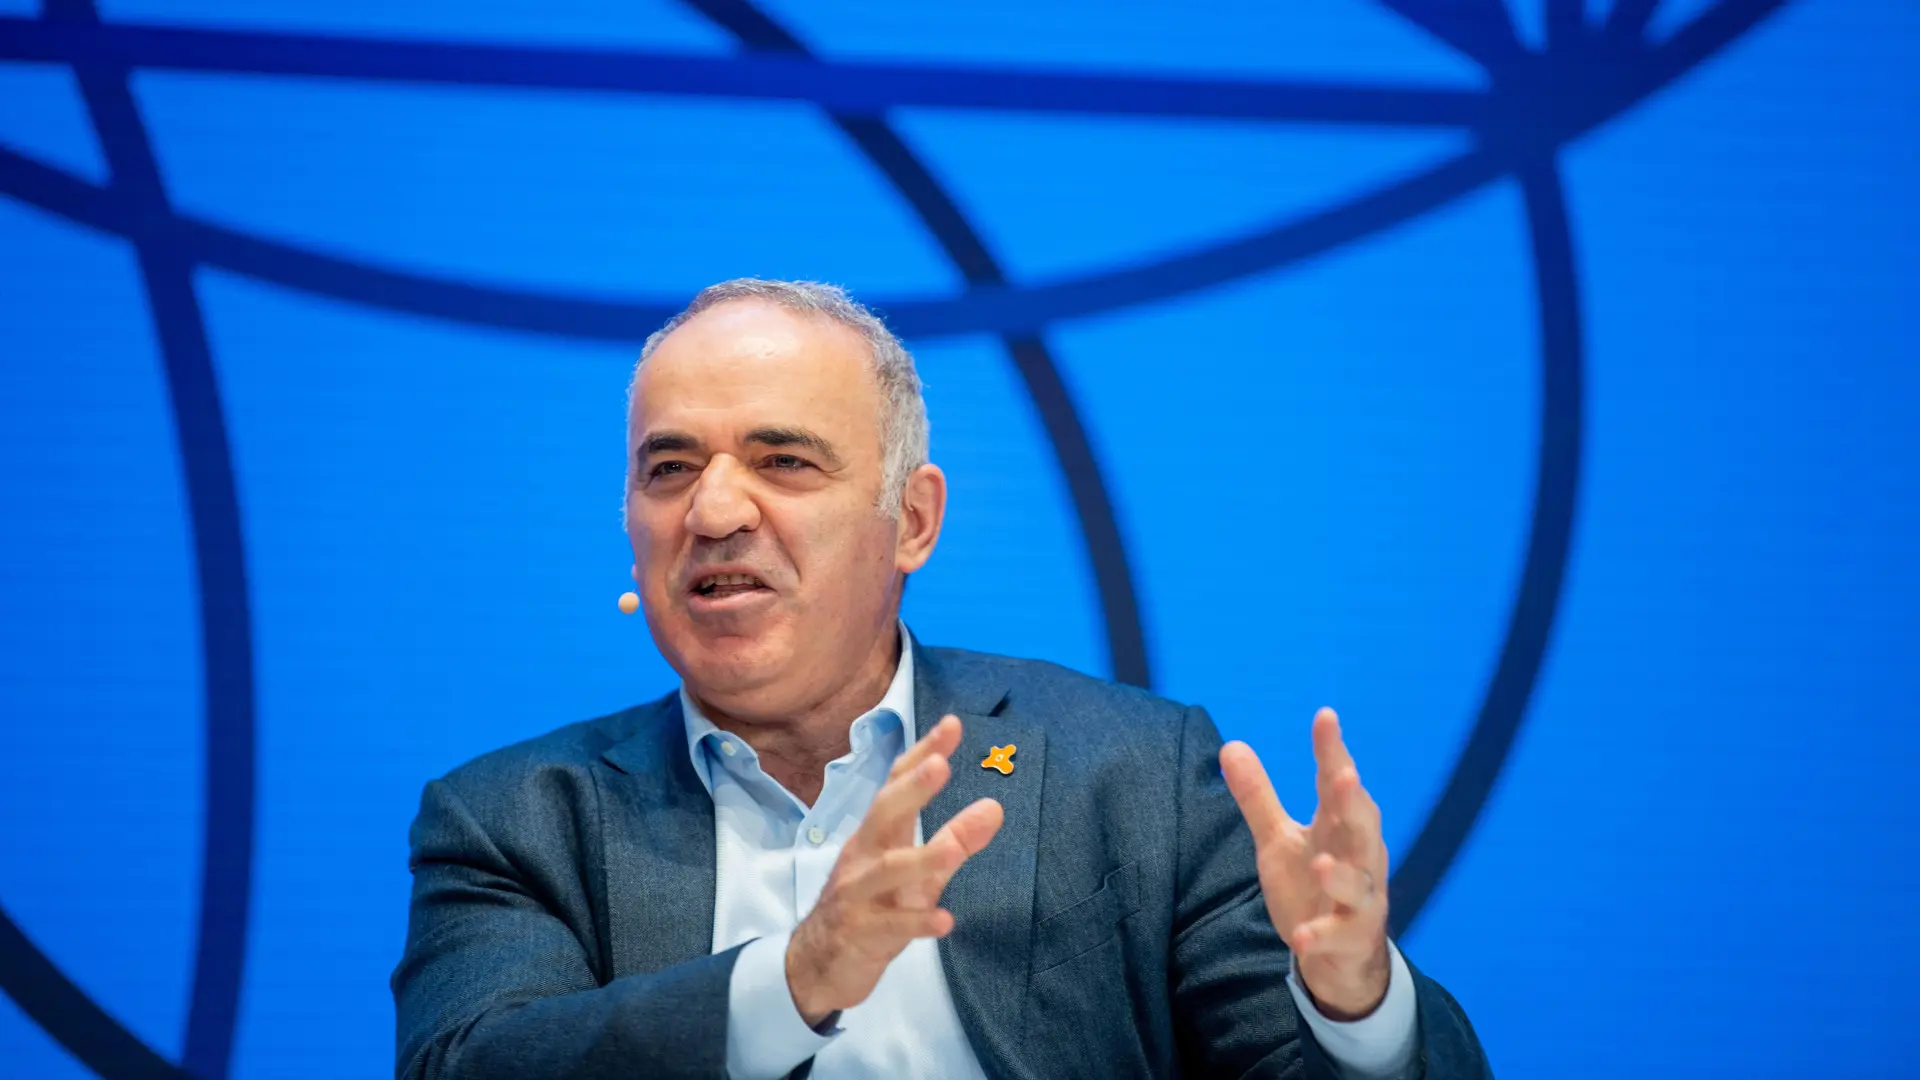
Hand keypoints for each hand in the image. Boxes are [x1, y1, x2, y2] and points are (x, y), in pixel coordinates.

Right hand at [786, 715, 1003, 1025]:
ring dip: (920, 858)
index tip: (952, 725)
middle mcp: (863, 855)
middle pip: (883, 814)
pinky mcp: (858, 933)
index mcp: (876, 834)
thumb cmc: (872, 907)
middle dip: (911, 789)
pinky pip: (889, 926)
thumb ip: (955, 840)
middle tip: (941, 765)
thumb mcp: (917, 873)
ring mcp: (856, 894)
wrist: (817, 966)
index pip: (896, 784)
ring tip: (953, 851)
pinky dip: (916, 922)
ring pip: (886, 870)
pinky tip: (945, 921)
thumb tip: (995, 807)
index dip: (922, 754)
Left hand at [1220, 708, 1390, 1019]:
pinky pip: (1339, 936)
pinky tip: (1300, 937)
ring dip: (1341, 875)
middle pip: (1362, 826)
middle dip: (1354, 802)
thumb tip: (1230, 744)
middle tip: (1343, 776)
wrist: (1340, 955)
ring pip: (1359, 884)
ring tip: (1320, 864)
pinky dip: (1321, 935)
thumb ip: (1259, 798)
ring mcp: (1360, 900)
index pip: (1336, 782)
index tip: (1325, 716)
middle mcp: (1358, 858)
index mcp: (1339, 827)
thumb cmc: (1311, 884)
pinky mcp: (1352, 938)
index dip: (1332, 751)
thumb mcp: (1279, 840)